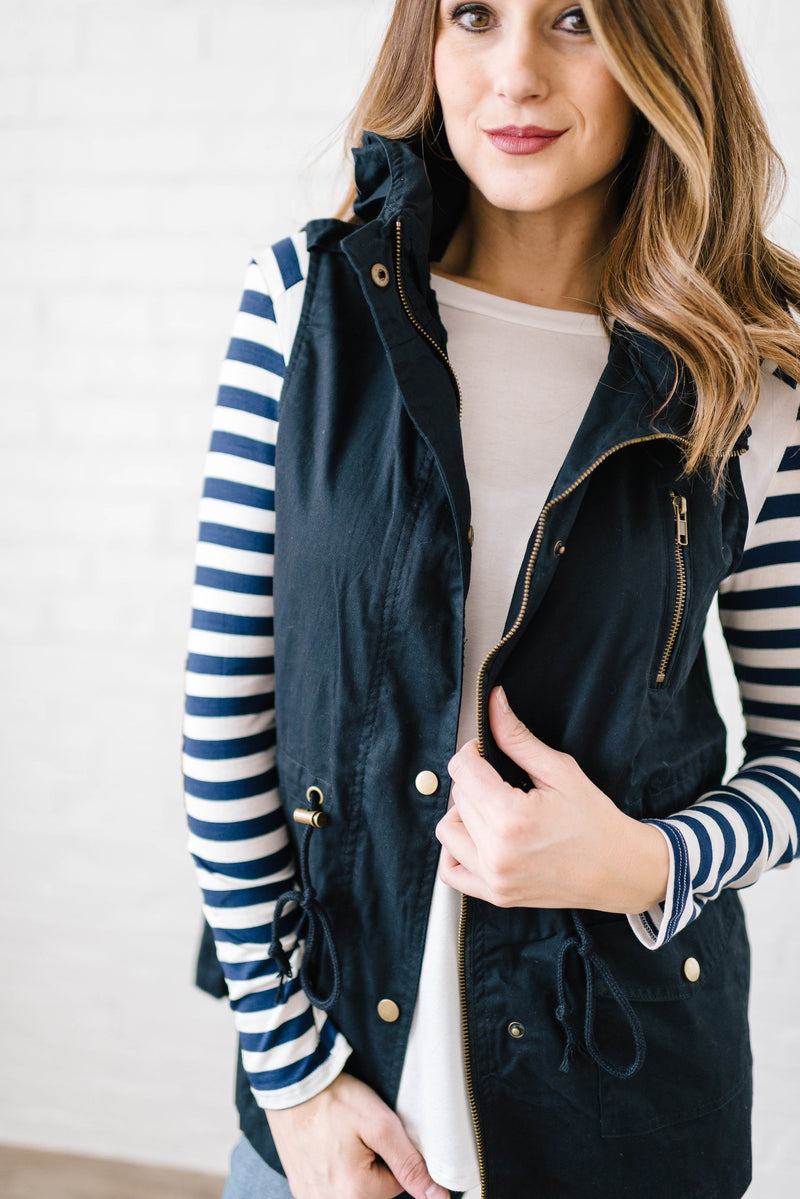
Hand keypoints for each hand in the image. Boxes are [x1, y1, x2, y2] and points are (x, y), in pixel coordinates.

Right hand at [266, 1072, 447, 1198]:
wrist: (287, 1083)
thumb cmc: (333, 1099)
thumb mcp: (380, 1125)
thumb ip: (410, 1164)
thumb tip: (438, 1197)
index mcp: (356, 1194)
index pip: (398, 1182)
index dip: (393, 1151)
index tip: (375, 1129)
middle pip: (375, 1188)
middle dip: (374, 1160)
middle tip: (356, 1131)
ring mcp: (312, 1198)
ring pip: (354, 1186)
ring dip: (354, 1165)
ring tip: (340, 1136)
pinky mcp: (300, 1189)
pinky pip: (330, 1186)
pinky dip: (334, 1166)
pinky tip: (326, 1144)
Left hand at [436, 686, 669, 913]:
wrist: (621, 870)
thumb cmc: (597, 822)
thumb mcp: (560, 771)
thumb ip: (517, 738)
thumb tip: (493, 704)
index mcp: (511, 818)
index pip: (462, 769)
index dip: (473, 751)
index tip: (489, 752)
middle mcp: (497, 851)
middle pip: (457, 796)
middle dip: (474, 780)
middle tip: (503, 780)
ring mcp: (494, 878)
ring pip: (447, 829)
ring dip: (463, 813)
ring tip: (493, 808)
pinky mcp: (495, 895)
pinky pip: (452, 870)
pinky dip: (457, 850)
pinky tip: (479, 837)